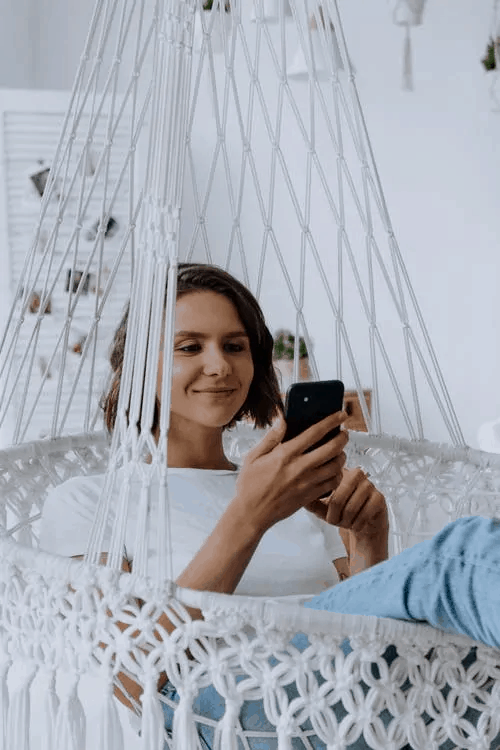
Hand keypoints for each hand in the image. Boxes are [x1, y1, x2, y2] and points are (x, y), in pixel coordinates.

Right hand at [233, 411, 348, 535]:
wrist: (252, 513)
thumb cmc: (250, 485)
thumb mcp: (253, 457)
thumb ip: (270, 438)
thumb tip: (282, 420)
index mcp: (285, 454)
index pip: (315, 432)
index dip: (331, 421)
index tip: (340, 415)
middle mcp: (300, 467)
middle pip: (332, 448)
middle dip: (343, 438)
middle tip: (344, 433)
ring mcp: (307, 483)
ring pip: (336, 466)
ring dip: (342, 456)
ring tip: (340, 451)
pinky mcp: (310, 496)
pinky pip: (333, 484)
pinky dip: (338, 475)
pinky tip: (334, 471)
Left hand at [306, 467, 387, 538]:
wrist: (363, 524)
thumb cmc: (342, 512)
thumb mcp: (322, 507)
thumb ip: (310, 500)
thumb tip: (299, 496)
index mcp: (340, 471)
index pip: (327, 482)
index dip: (323, 503)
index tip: (325, 510)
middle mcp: (356, 474)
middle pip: (337, 498)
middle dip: (334, 516)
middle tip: (334, 521)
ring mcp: (369, 485)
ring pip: (351, 508)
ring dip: (345, 522)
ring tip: (345, 522)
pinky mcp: (379, 498)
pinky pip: (364, 514)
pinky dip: (357, 524)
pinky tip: (356, 523)